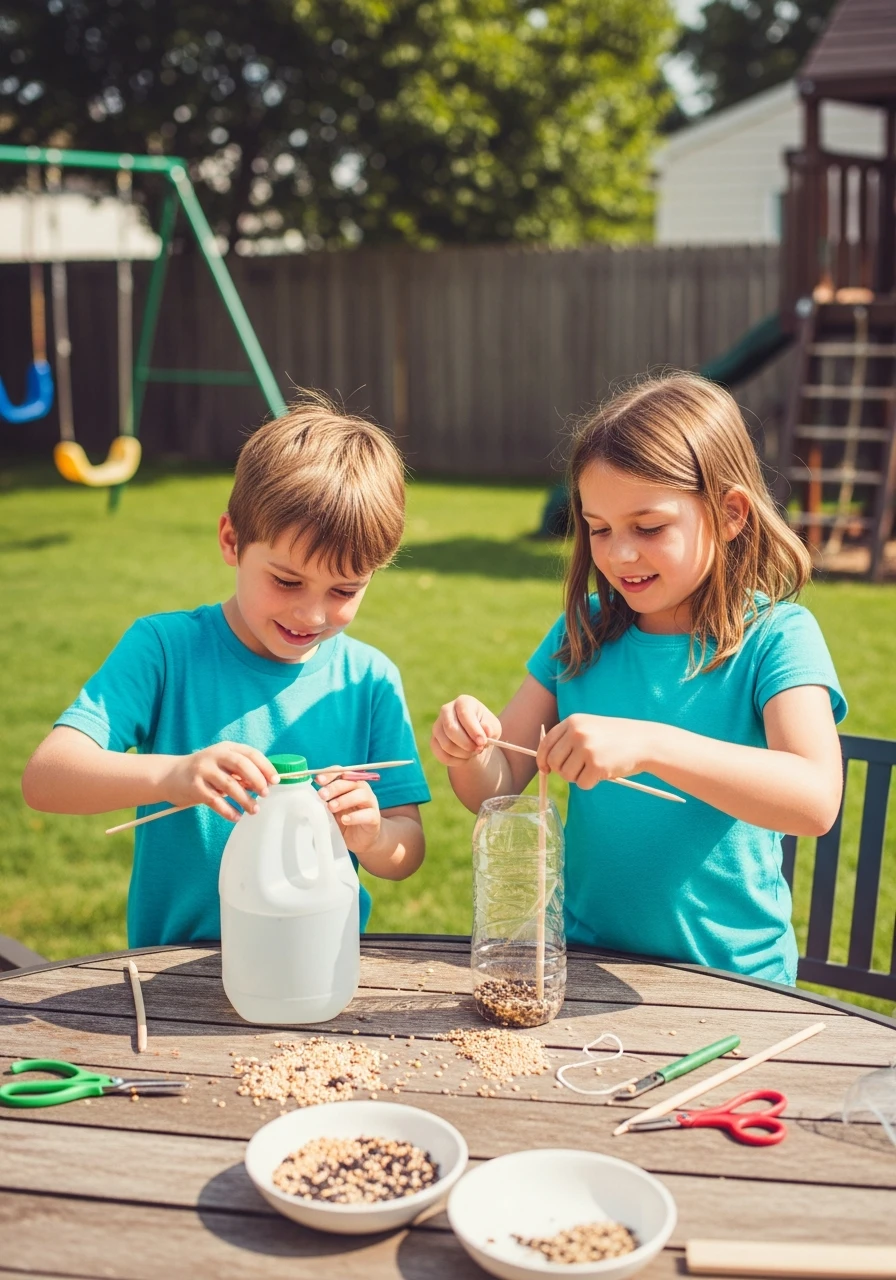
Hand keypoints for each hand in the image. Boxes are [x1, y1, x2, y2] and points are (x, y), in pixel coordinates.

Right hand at [162, 742, 278, 822]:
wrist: (169, 775)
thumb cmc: (203, 772)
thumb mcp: (222, 765)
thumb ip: (240, 772)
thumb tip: (264, 785)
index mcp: (226, 748)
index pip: (251, 754)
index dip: (266, 767)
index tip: (275, 781)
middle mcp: (214, 755)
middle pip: (241, 765)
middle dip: (257, 780)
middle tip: (265, 794)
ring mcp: (203, 770)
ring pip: (230, 785)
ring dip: (245, 799)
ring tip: (254, 810)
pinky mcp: (194, 786)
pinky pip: (215, 800)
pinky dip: (228, 810)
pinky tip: (236, 817)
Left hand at [316, 773, 380, 854]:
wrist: (360, 840)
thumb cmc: (344, 820)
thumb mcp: (332, 809)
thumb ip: (325, 800)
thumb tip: (308, 795)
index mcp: (351, 784)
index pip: (342, 772)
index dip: (330, 774)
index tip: (318, 780)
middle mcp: (362, 790)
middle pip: (351, 781)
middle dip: (335, 787)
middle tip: (322, 795)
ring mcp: (370, 804)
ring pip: (362, 795)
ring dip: (345, 799)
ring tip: (332, 807)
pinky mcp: (375, 818)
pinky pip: (368, 814)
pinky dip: (355, 816)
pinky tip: (345, 820)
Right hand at [430, 695, 501, 764]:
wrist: (474, 738)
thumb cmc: (485, 728)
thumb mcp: (493, 726)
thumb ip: (490, 728)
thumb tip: (486, 731)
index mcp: (463, 702)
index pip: (464, 714)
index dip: (473, 730)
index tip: (482, 742)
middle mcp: (446, 711)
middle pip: (451, 729)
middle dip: (466, 744)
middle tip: (478, 749)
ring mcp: (437, 726)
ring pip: (446, 744)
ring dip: (463, 754)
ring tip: (474, 752)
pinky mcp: (434, 741)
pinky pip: (442, 755)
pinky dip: (456, 761)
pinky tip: (465, 758)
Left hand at [538, 714, 652, 789]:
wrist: (646, 741)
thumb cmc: (617, 738)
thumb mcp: (591, 728)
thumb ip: (569, 740)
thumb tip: (546, 764)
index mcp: (573, 721)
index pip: (546, 743)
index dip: (542, 759)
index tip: (545, 769)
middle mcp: (577, 733)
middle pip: (554, 762)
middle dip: (563, 770)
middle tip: (580, 770)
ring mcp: (586, 749)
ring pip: (566, 775)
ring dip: (579, 777)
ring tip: (596, 767)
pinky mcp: (597, 765)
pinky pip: (582, 784)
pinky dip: (592, 783)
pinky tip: (605, 772)